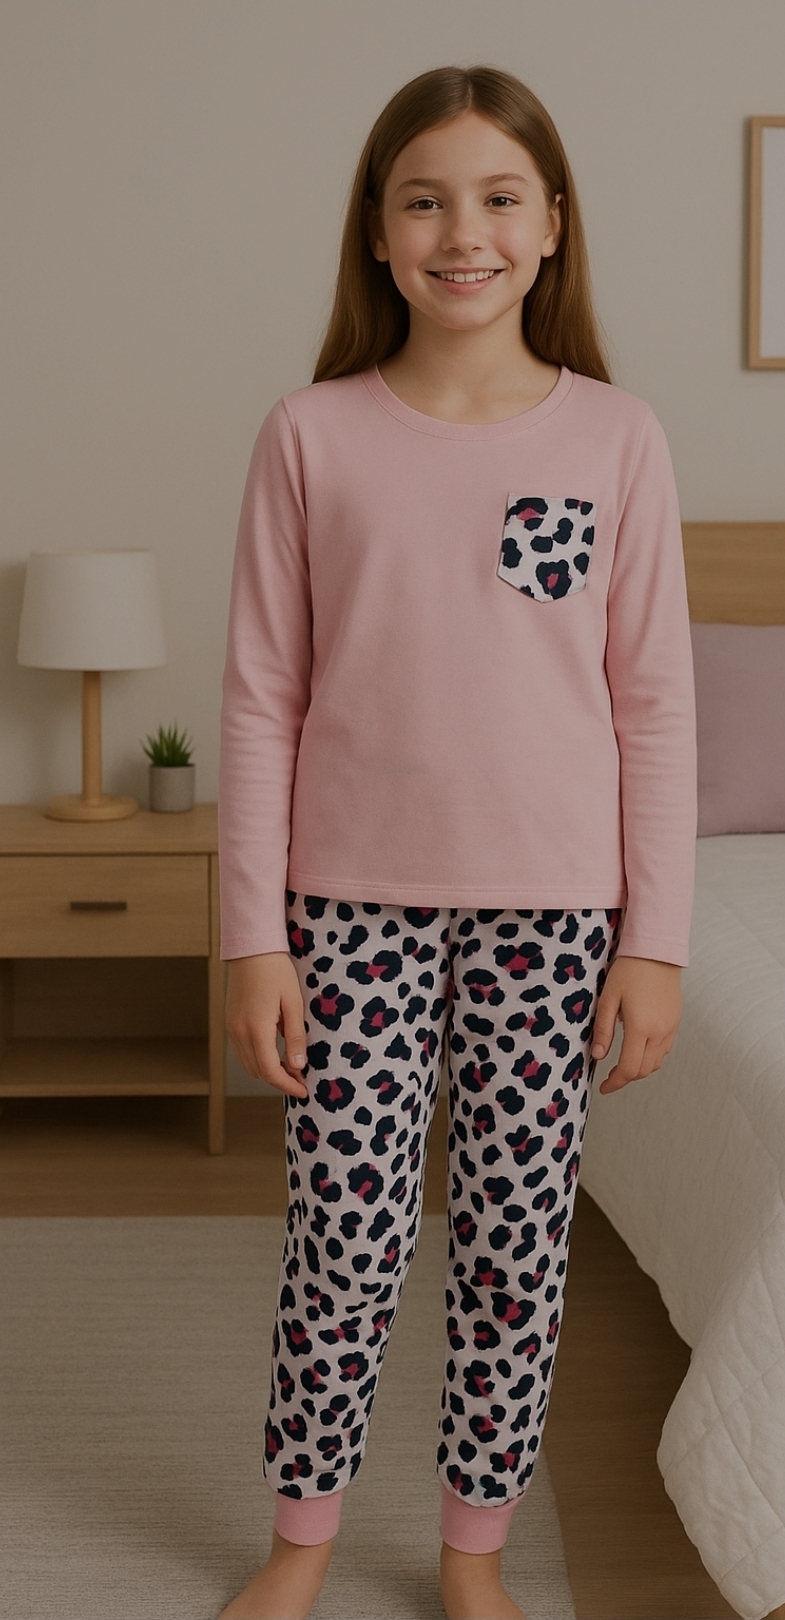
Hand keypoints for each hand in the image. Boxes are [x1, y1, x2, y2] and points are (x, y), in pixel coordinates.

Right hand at [225, 952, 308, 1097]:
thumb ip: (295, 1037)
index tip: (304, 1090)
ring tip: (291, 1067)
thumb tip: (298, 1066)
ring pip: (249, 1064)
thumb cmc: (275, 971)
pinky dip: (258, 1059)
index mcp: (256, 1029)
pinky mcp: (230, 1022)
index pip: (271, 1071)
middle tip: (302, 1079)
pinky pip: (242, 1051)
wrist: (251, 949)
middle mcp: (239, 1032)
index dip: (288, 1085)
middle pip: (258, 1071)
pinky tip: (274, 1053)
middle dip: (280, 1080)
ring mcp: (232, 1028)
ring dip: (268, 1071)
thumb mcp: (293, 1003)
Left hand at [591, 955, 681, 1093]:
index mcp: (641, 1027)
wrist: (656, 952)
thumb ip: (603, 1029)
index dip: (615, 1083)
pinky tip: (638, 1049)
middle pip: (644, 1070)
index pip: (629, 1068)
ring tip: (622, 1064)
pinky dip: (651, 1057)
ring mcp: (671, 1028)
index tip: (604, 1087)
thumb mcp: (608, 998)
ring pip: (656, 1062)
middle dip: (626, 1078)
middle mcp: (659, 1032)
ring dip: (639, 1068)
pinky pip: (664, 1049)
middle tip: (610, 1077)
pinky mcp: (676, 1022)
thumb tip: (598, 1055)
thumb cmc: (629, 971)